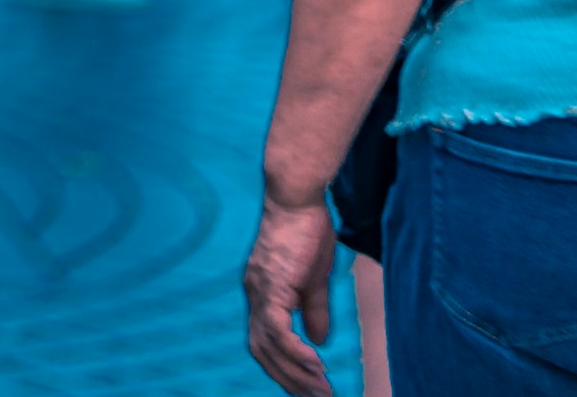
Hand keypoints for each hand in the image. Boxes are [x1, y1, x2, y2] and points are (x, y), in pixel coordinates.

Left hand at [242, 193, 337, 395]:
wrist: (297, 200)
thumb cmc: (307, 232)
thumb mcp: (314, 278)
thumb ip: (313, 310)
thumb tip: (319, 340)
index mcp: (263, 294)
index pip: (266, 343)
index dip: (284, 368)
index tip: (307, 388)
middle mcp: (255, 296)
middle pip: (263, 352)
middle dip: (290, 380)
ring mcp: (259, 292)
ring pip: (269, 346)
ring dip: (295, 373)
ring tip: (321, 391)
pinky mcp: (271, 286)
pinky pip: (278, 330)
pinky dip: (294, 352)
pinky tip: (314, 365)